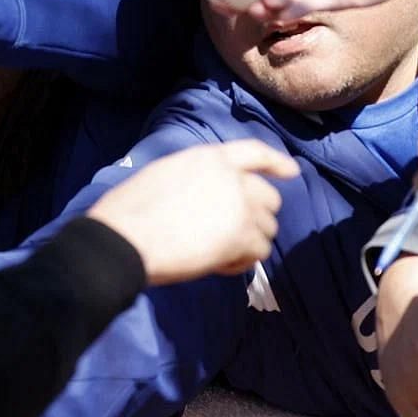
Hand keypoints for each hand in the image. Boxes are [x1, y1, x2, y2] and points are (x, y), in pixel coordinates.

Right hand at [87, 140, 299, 285]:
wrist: (126, 238)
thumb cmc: (130, 210)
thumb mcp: (164, 175)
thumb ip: (196, 179)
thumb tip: (208, 198)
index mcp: (209, 158)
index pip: (253, 152)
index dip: (275, 162)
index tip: (291, 171)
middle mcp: (231, 178)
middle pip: (268, 197)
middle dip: (256, 216)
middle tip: (231, 233)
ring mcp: (240, 207)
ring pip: (267, 228)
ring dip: (248, 242)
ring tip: (218, 252)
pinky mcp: (241, 236)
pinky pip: (258, 252)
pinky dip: (241, 261)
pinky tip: (218, 264)